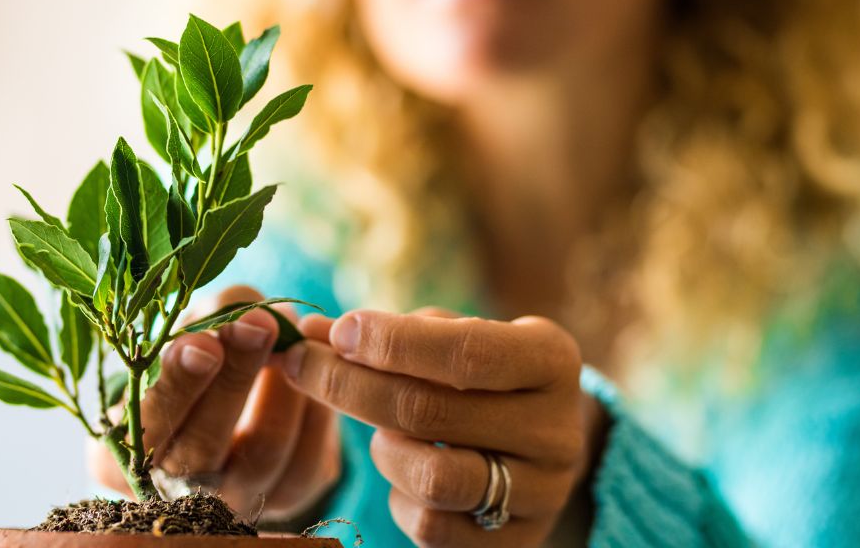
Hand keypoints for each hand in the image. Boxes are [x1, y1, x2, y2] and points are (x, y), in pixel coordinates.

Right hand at [89, 285, 341, 518]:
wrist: (238, 393)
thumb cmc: (196, 356)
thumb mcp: (188, 332)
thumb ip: (208, 318)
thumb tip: (244, 311)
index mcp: (129, 454)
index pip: (147, 427)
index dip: (176, 385)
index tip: (203, 343)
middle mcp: (178, 490)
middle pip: (203, 447)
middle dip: (233, 380)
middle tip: (258, 326)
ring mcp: (234, 500)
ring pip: (263, 454)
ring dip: (282, 389)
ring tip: (292, 335)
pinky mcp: (288, 495)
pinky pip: (309, 461)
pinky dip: (317, 410)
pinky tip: (317, 366)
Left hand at [276, 308, 587, 546]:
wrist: (537, 447)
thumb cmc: (481, 377)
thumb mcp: (456, 338)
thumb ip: (392, 334)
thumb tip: (314, 334)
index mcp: (551, 361)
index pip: (465, 352)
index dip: (391, 342)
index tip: (337, 331)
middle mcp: (557, 431)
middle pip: (432, 413)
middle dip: (349, 386)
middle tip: (302, 365)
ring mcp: (542, 494)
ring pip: (433, 479)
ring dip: (383, 450)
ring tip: (380, 433)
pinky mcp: (516, 543)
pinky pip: (434, 529)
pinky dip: (400, 498)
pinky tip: (404, 472)